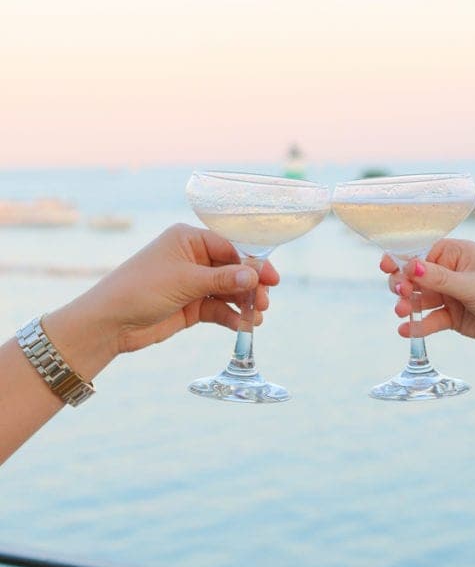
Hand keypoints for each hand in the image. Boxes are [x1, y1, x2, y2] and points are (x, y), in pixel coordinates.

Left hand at [44, 224, 278, 377]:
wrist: (110, 323)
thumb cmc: (141, 289)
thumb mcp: (185, 280)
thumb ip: (222, 278)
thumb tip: (255, 275)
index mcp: (188, 240)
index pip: (230, 247)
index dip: (252, 263)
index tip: (272, 279)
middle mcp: (192, 258)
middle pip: (232, 270)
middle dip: (250, 286)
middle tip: (264, 302)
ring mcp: (191, 284)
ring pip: (227, 291)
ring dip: (243, 303)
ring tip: (257, 317)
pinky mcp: (190, 307)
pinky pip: (218, 309)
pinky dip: (231, 317)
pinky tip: (243, 326)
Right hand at [380, 239, 474, 369]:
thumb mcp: (471, 285)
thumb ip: (438, 278)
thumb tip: (410, 265)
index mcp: (459, 254)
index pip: (423, 252)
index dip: (403, 259)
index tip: (386, 266)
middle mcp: (453, 272)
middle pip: (417, 276)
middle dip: (403, 284)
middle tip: (399, 294)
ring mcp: (452, 295)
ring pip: (421, 298)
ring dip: (408, 305)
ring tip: (401, 313)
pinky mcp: (453, 317)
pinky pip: (431, 319)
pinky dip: (418, 324)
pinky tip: (405, 330)